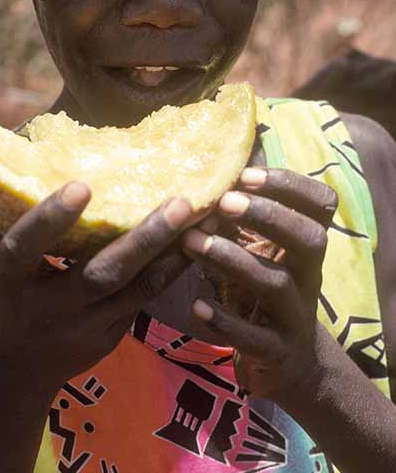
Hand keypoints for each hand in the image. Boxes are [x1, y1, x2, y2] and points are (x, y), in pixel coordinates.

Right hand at [0, 122, 193, 389]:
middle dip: (142, 239)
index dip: (50, 220)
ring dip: (173, 254)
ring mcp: (85, 323)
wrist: (16, 366)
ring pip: (135, 290)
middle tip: (182, 199)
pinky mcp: (114, 331)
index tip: (82, 185)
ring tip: (208, 214)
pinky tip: (205, 240)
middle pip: (99, 273)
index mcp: (8, 277)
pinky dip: (176, 272)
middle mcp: (48, 304)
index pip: (26, 249)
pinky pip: (149, 302)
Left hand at [181, 167, 337, 400]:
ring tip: (191, 242)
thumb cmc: (263, 286)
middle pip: (308, 239)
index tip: (246, 174)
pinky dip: (225, 320)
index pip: (320, 205)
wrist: (286, 360)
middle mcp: (309, 275)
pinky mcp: (276, 351)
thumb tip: (221, 151)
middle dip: (269, 216)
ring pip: (275, 283)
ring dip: (233, 259)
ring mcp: (295, 315)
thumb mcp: (262, 247)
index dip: (289, 185)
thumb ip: (246, 209)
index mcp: (307, 244)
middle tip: (224, 201)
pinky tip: (197, 305)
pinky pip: (255, 337)